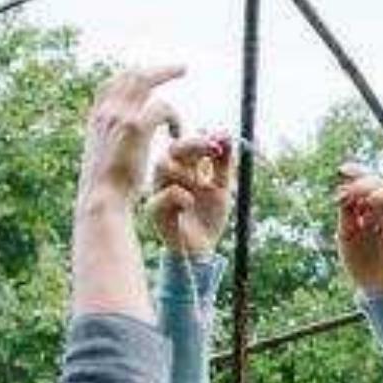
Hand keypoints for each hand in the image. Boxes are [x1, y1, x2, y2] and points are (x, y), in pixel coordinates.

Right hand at [76, 66, 185, 209]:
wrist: (102, 200)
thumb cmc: (105, 188)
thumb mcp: (104, 158)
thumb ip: (111, 142)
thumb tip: (119, 139)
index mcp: (96, 118)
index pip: (111, 85)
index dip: (131, 77)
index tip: (147, 76)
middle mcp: (105, 112)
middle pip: (130, 76)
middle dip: (155, 69)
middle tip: (178, 68)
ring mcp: (119, 116)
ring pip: (144, 81)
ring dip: (166, 74)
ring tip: (183, 72)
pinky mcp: (135, 127)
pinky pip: (161, 107)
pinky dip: (173, 115)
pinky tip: (177, 131)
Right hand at [148, 132, 234, 253]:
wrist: (203, 248)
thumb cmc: (209, 217)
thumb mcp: (222, 187)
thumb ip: (223, 163)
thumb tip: (226, 133)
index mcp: (184, 169)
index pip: (186, 144)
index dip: (201, 140)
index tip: (220, 143)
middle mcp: (170, 177)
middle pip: (172, 149)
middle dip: (194, 145)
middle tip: (213, 150)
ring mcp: (160, 192)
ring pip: (162, 166)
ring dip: (186, 171)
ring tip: (200, 185)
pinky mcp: (156, 212)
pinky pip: (161, 196)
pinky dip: (178, 195)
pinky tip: (191, 203)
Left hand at [335, 164, 382, 294]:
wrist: (375, 288)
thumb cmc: (361, 260)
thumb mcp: (347, 236)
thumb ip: (346, 214)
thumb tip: (342, 191)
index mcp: (369, 205)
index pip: (367, 181)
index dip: (357, 172)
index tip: (342, 170)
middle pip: (382, 183)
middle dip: (366, 183)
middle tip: (352, 193)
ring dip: (382, 194)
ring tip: (368, 203)